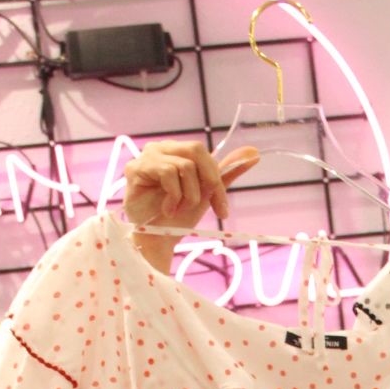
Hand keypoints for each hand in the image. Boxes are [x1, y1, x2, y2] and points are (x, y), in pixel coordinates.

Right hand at [123, 141, 258, 271]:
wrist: (158, 240)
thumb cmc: (178, 216)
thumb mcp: (207, 193)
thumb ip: (227, 172)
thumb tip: (254, 153)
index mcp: (178, 151)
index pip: (205, 154)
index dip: (216, 180)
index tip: (222, 210)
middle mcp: (162, 148)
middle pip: (196, 151)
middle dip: (207, 184)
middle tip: (201, 207)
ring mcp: (147, 156)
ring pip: (185, 166)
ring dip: (188, 195)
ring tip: (178, 209)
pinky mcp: (136, 168)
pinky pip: (168, 172)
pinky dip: (174, 196)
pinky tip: (167, 209)